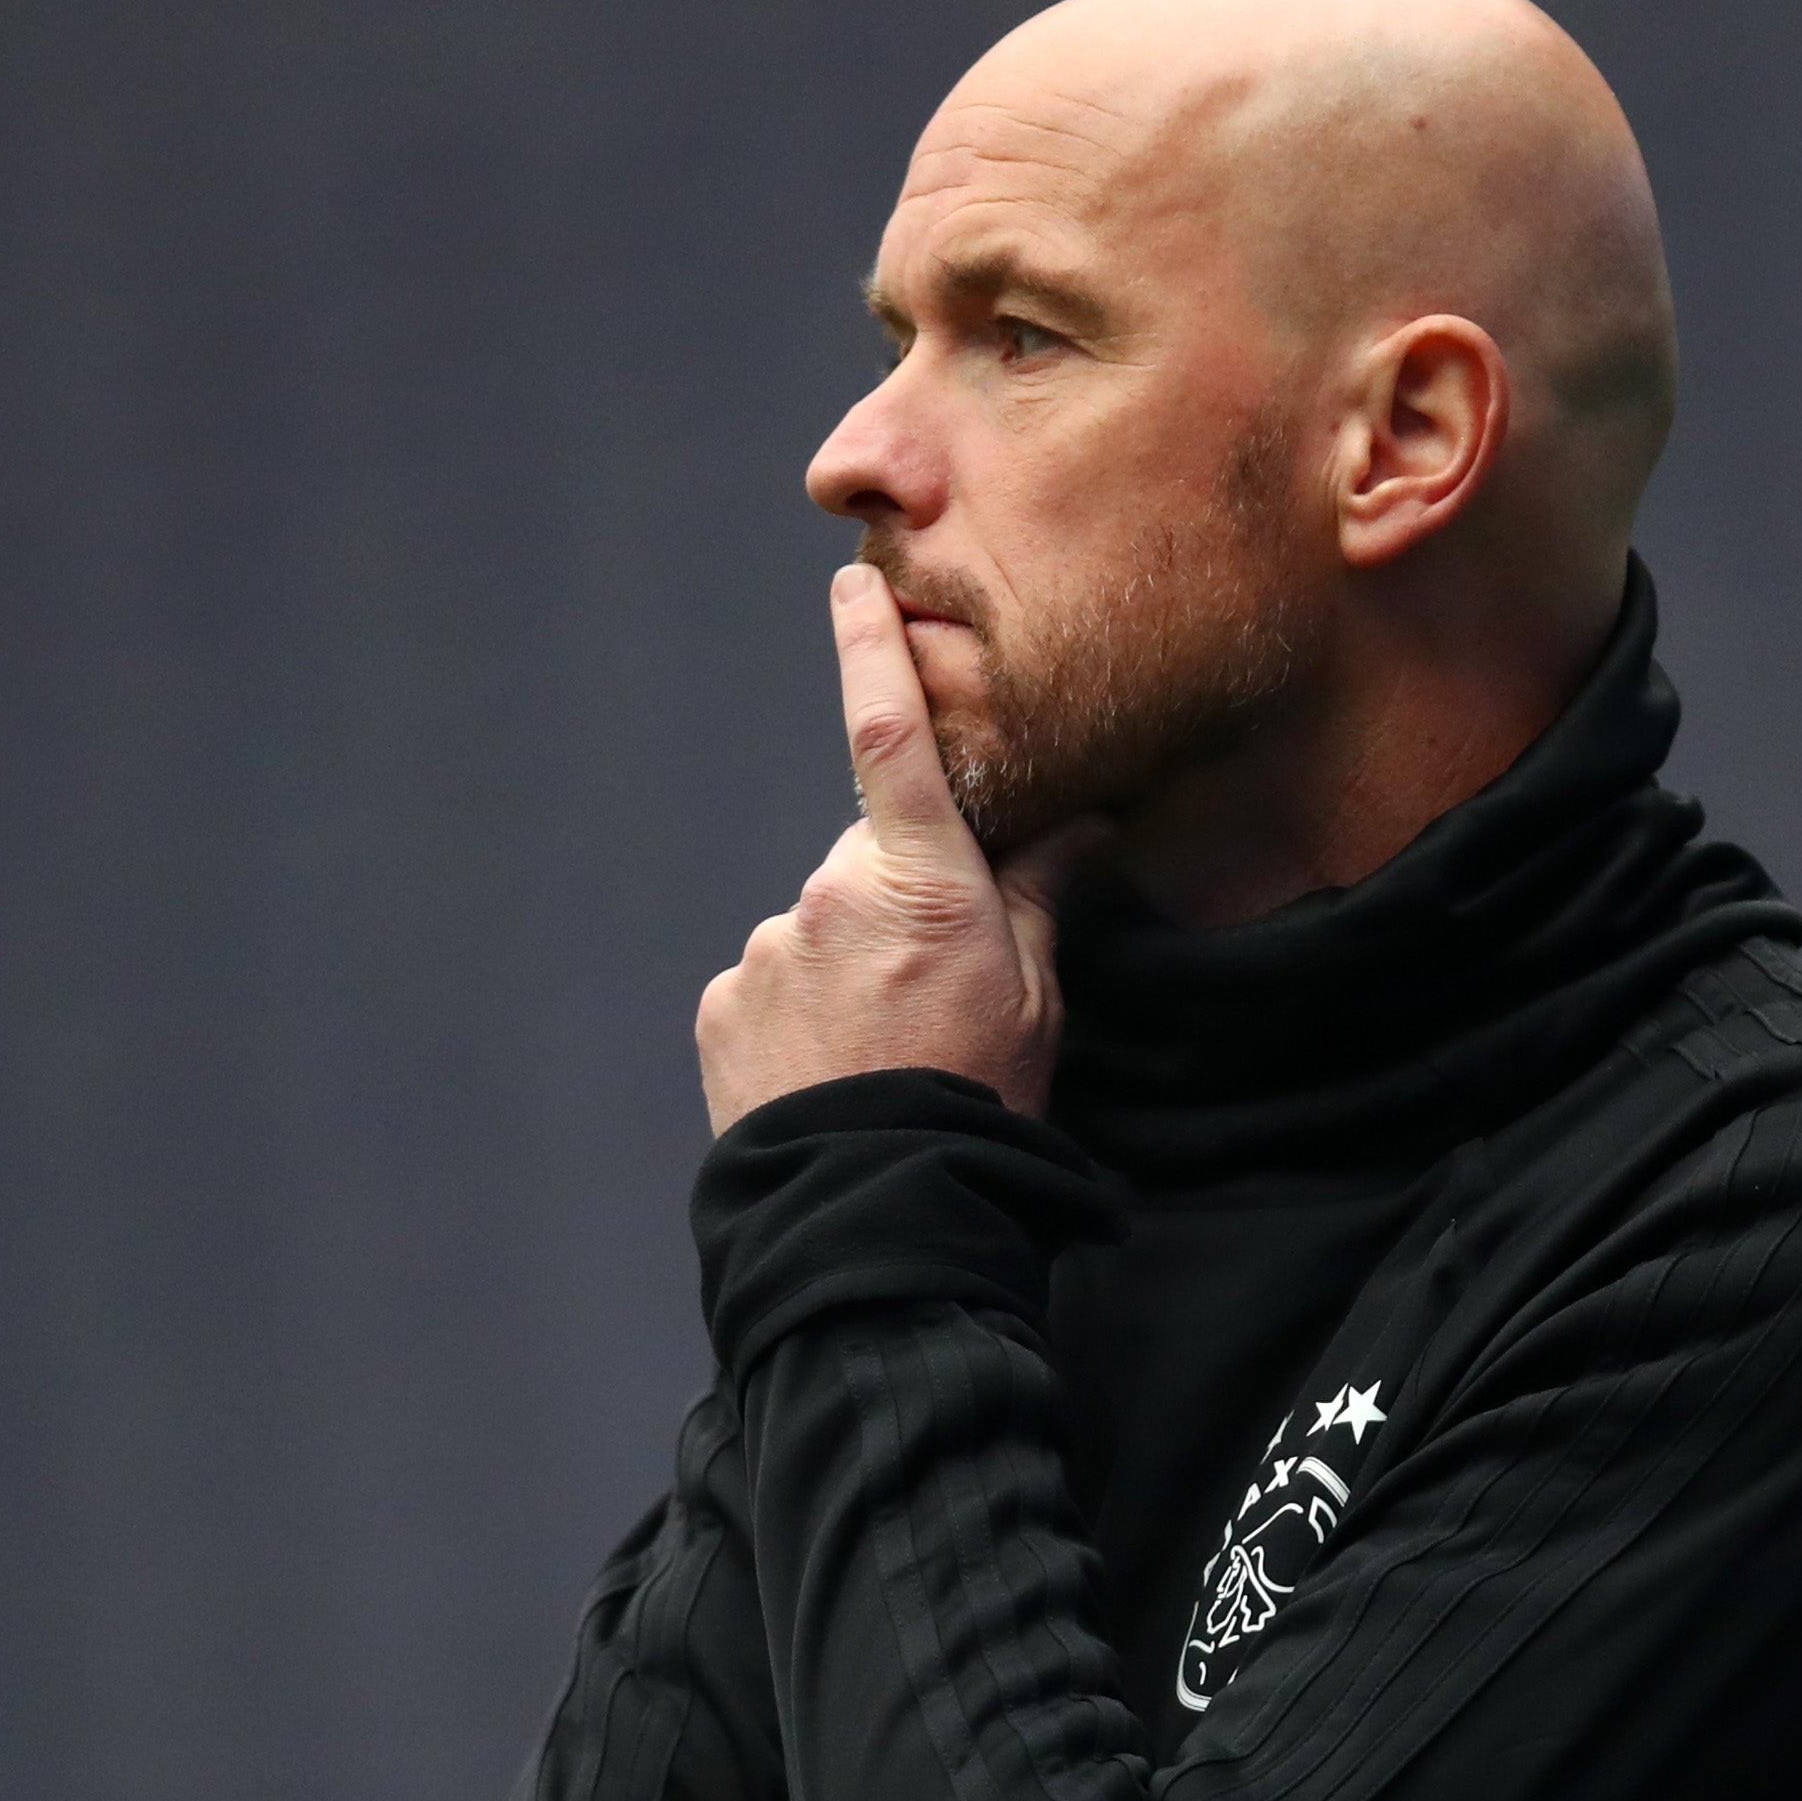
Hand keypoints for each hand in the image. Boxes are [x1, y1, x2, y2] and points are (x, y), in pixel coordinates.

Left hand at [695, 565, 1097, 1133]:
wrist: (876, 1212)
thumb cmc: (976, 1103)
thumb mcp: (1038, 997)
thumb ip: (1039, 895)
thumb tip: (1078, 819)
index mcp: (921, 883)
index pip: (891, 740)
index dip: (871, 655)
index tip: (852, 588)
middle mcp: (831, 896)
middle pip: (869, 866)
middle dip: (897, 907)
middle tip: (935, 997)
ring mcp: (767, 949)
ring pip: (817, 929)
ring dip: (847, 969)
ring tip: (883, 1051)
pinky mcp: (723, 1004)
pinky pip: (770, 984)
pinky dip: (799, 1015)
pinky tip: (832, 1070)